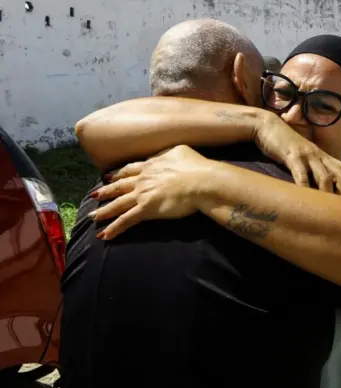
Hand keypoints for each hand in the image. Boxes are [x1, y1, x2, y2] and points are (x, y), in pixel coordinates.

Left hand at [88, 145, 211, 239]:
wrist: (202, 181)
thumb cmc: (197, 166)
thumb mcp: (180, 151)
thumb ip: (168, 153)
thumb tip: (167, 155)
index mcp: (151, 165)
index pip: (129, 170)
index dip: (118, 174)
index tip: (108, 176)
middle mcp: (142, 179)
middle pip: (119, 186)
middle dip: (106, 192)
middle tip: (94, 196)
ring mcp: (142, 194)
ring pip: (118, 204)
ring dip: (104, 211)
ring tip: (93, 217)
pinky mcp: (146, 209)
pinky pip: (125, 220)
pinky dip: (114, 228)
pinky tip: (104, 235)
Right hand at [252, 117, 340, 197]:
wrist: (268, 126)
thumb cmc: (285, 145)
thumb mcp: (304, 156)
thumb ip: (313, 168)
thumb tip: (319, 189)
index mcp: (324, 156)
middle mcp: (320, 155)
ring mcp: (307, 155)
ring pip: (325, 176)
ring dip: (329, 194)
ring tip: (328, 210)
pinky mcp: (292, 156)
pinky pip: (301, 174)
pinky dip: (305, 188)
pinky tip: (305, 200)